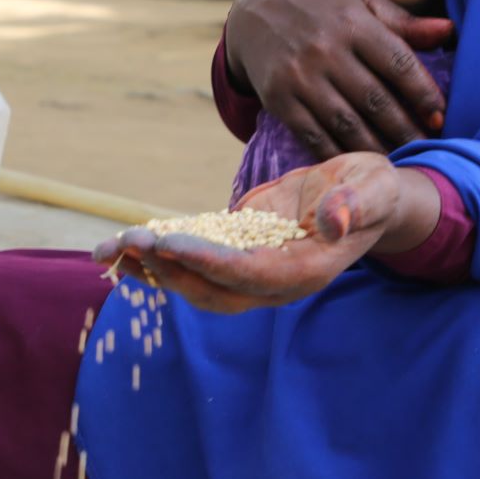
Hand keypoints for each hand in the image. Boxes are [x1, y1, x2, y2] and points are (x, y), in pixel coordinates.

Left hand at [91, 155, 441, 313]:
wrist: (363, 198)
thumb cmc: (371, 191)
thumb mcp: (372, 189)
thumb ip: (357, 206)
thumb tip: (335, 221)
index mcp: (304, 270)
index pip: (249, 274)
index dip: (208, 262)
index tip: (169, 244)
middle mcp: (272, 280)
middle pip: (211, 289)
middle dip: (167, 270)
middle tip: (127, 244)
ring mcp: (250, 270)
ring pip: (192, 282)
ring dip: (149, 269)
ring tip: (106, 250)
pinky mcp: (234, 252)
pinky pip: (190, 261)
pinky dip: (155, 255)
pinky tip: (120, 244)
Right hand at [224, 0, 453, 157]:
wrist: (251, 8)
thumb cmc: (320, 3)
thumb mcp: (361, 0)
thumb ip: (404, 22)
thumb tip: (450, 30)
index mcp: (353, 23)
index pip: (399, 63)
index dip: (424, 94)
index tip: (441, 117)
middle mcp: (326, 50)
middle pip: (376, 100)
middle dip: (406, 130)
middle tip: (428, 150)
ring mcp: (299, 77)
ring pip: (347, 124)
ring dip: (378, 149)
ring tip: (400, 163)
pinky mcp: (278, 99)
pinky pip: (314, 135)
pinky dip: (339, 154)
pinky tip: (359, 164)